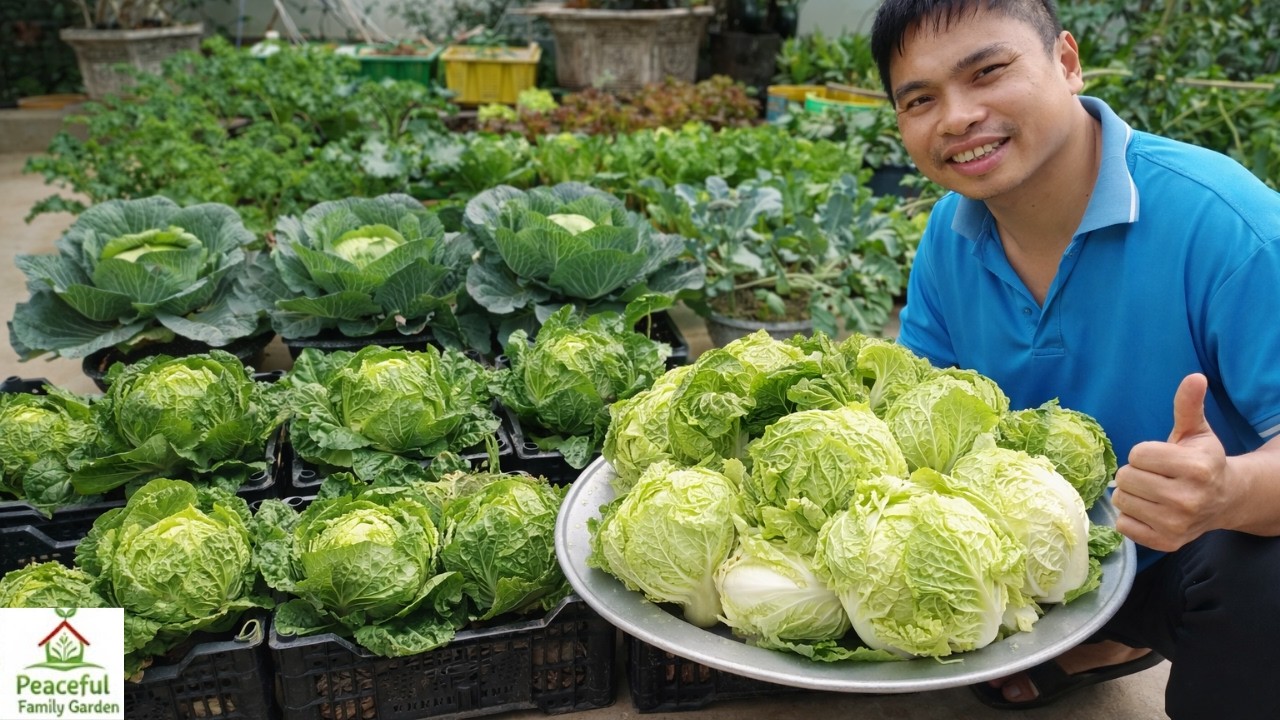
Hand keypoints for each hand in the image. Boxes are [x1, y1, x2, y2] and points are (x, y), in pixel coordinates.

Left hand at [1112, 373, 1229, 551]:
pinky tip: (1151, 510)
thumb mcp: (1196, 431)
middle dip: (1136, 473)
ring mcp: (1177, 524)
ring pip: (1122, 501)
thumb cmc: (1203, 461)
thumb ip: (1188, 405)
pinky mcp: (1166, 543)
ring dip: (1132, 494)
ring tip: (1154, 492)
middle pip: (1126, 478)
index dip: (1145, 453)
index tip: (1161, 458)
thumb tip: (1195, 377)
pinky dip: (1131, 516)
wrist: (1224, 500)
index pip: (1137, 454)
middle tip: (1156, 476)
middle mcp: (1188, 499)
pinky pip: (1123, 525)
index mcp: (1195, 468)